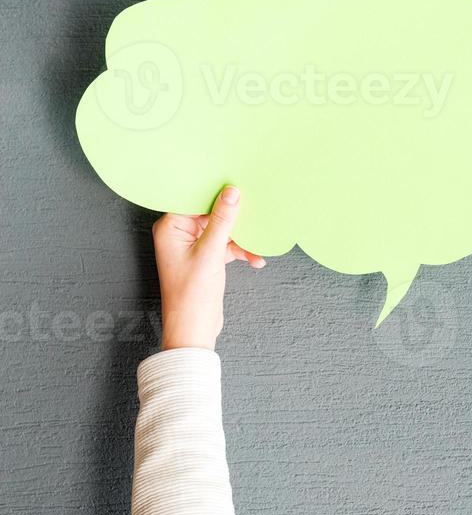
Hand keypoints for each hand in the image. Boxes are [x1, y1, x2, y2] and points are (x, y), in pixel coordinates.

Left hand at [152, 186, 264, 350]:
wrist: (194, 329)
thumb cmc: (191, 294)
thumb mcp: (211, 253)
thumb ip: (222, 220)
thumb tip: (232, 192)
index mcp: (170, 227)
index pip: (194, 199)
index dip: (215, 192)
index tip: (236, 185)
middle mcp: (179, 233)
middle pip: (210, 213)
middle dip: (234, 217)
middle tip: (254, 211)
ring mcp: (193, 246)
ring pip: (222, 230)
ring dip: (241, 238)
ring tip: (258, 244)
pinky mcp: (206, 258)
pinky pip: (226, 246)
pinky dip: (240, 251)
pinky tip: (255, 259)